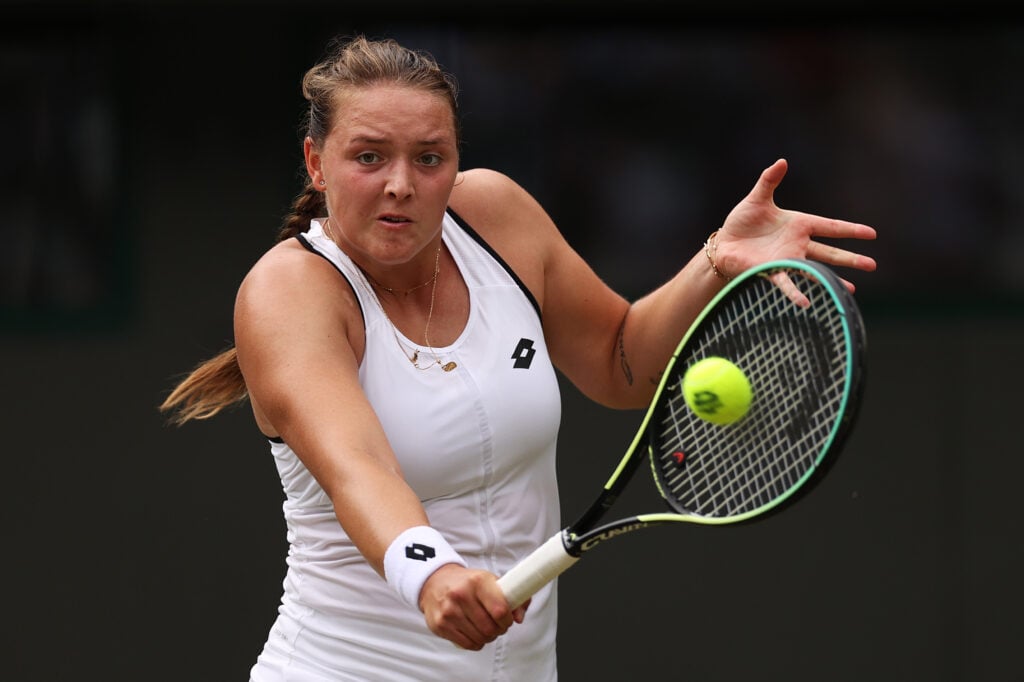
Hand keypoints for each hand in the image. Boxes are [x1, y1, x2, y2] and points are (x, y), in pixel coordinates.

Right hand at [419, 564, 529, 649]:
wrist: (435, 582)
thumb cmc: (467, 583)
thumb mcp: (490, 581)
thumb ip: (511, 597)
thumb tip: (519, 617)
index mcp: (478, 581)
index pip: (500, 610)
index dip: (508, 619)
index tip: (507, 619)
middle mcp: (461, 595)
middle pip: (491, 628)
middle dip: (499, 630)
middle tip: (497, 625)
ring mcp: (449, 611)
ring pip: (480, 638)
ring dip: (488, 637)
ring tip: (485, 628)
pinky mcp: (440, 625)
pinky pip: (467, 644)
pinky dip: (475, 642)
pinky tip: (474, 632)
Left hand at [717, 159, 876, 304]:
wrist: (724, 243)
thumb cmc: (742, 222)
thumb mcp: (757, 199)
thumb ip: (769, 181)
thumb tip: (782, 161)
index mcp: (799, 224)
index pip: (830, 227)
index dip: (850, 230)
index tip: (872, 234)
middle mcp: (797, 244)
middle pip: (829, 253)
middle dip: (850, 259)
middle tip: (872, 265)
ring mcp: (786, 259)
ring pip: (814, 270)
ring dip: (832, 280)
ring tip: (850, 290)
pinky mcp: (771, 271)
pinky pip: (786, 283)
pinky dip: (795, 292)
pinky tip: (807, 303)